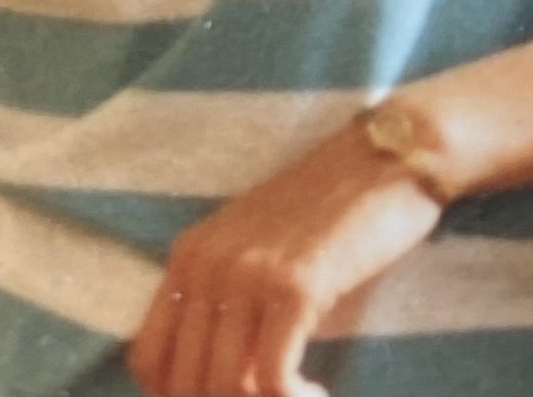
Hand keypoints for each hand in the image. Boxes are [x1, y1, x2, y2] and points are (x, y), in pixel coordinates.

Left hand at [128, 125, 441, 396]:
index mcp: (189, 253)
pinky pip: (273, 380)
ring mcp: (250, 273)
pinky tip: (318, 395)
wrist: (384, 159)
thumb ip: (222, 297)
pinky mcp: (297, 286)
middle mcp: (209, 263)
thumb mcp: (253, 246)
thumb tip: (211, 376)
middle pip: (185, 382)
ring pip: (226, 387)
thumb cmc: (326, 211)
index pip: (148, 358)